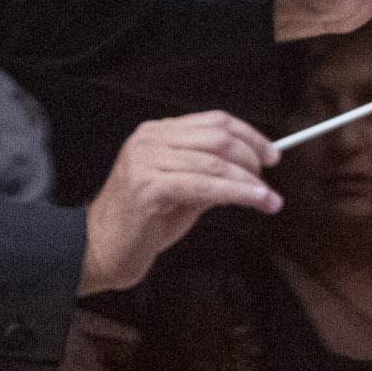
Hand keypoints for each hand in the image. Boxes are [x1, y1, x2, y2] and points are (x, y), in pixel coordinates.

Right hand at [79, 112, 279, 295]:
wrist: (99, 250)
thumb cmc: (143, 222)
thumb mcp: (184, 189)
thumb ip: (212, 173)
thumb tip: (252, 170)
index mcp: (158, 133)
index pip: (215, 120)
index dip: (250, 135)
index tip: (272, 155)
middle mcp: (150, 141)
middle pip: (218, 137)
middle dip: (252, 159)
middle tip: (268, 181)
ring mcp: (146, 161)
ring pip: (215, 164)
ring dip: (250, 183)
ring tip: (268, 198)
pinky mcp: (148, 187)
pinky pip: (205, 186)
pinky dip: (236, 194)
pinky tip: (254, 202)